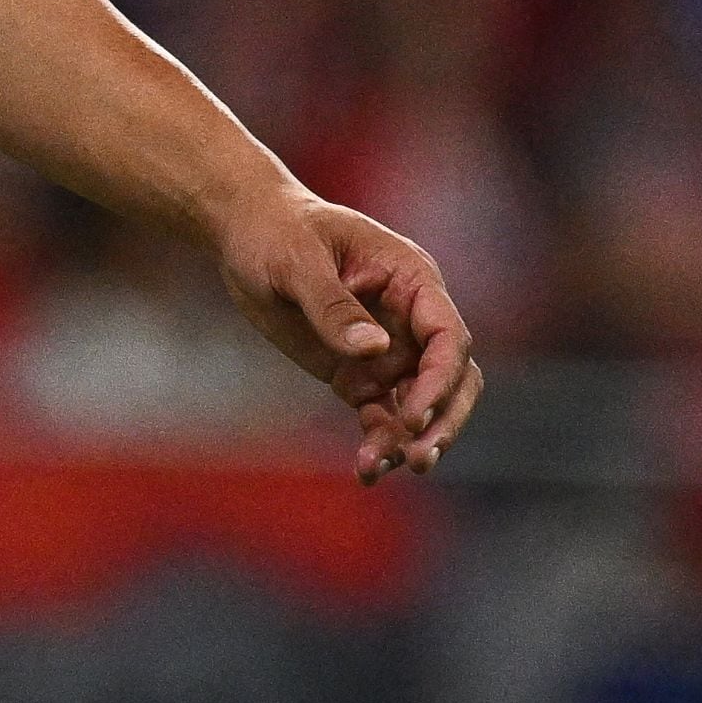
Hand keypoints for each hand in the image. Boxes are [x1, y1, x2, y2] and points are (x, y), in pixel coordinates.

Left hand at [211, 186, 483, 483]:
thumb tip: (375, 349)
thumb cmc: (276, 232)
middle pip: (454, 378)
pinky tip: (365, 471)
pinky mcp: (359, 374)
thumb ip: (333, 306)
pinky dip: (380, 442)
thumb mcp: (296, 261)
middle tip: (418, 459)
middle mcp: (409, 318)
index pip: (448, 336)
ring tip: (376, 467)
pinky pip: (383, 416)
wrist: (247, 232)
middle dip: (443, 420)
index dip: (441, 380)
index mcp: (411, 278)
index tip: (414, 416)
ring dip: (410, 441)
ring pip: (422, 406)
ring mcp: (388, 349)